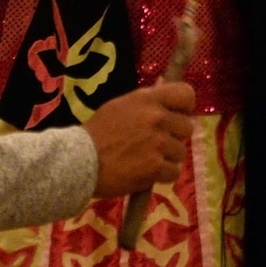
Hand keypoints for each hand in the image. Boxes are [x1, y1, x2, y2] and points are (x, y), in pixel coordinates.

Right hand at [84, 82, 195, 197]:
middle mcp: (157, 118)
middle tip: (155, 143)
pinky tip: (146, 173)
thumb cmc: (97, 132)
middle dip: (174, 137)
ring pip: (180, 152)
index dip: (185, 107)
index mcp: (148, 99)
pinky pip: (174, 172)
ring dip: (167, 158)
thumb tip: (165, 91)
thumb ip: (146, 101)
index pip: (186, 94)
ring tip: (146, 159)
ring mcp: (158, 143)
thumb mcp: (120, 106)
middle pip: (187, 127)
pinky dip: (162, 176)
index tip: (177, 115)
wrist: (78, 161)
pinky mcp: (155, 167)